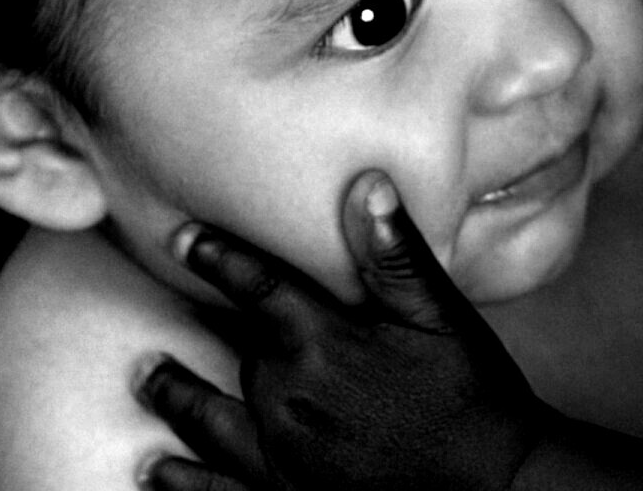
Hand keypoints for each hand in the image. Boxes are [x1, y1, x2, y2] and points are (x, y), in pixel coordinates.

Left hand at [136, 173, 551, 490]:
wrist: (496, 488)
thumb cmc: (474, 395)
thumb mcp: (442, 315)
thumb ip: (395, 253)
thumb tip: (365, 183)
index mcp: (323, 342)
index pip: (256, 286)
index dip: (217, 256)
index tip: (182, 235)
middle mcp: (289, 399)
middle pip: (235, 349)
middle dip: (205, 323)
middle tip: (168, 298)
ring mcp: (282, 457)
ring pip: (208, 418)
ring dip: (173, 395)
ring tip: (145, 378)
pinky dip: (180, 480)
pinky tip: (155, 470)